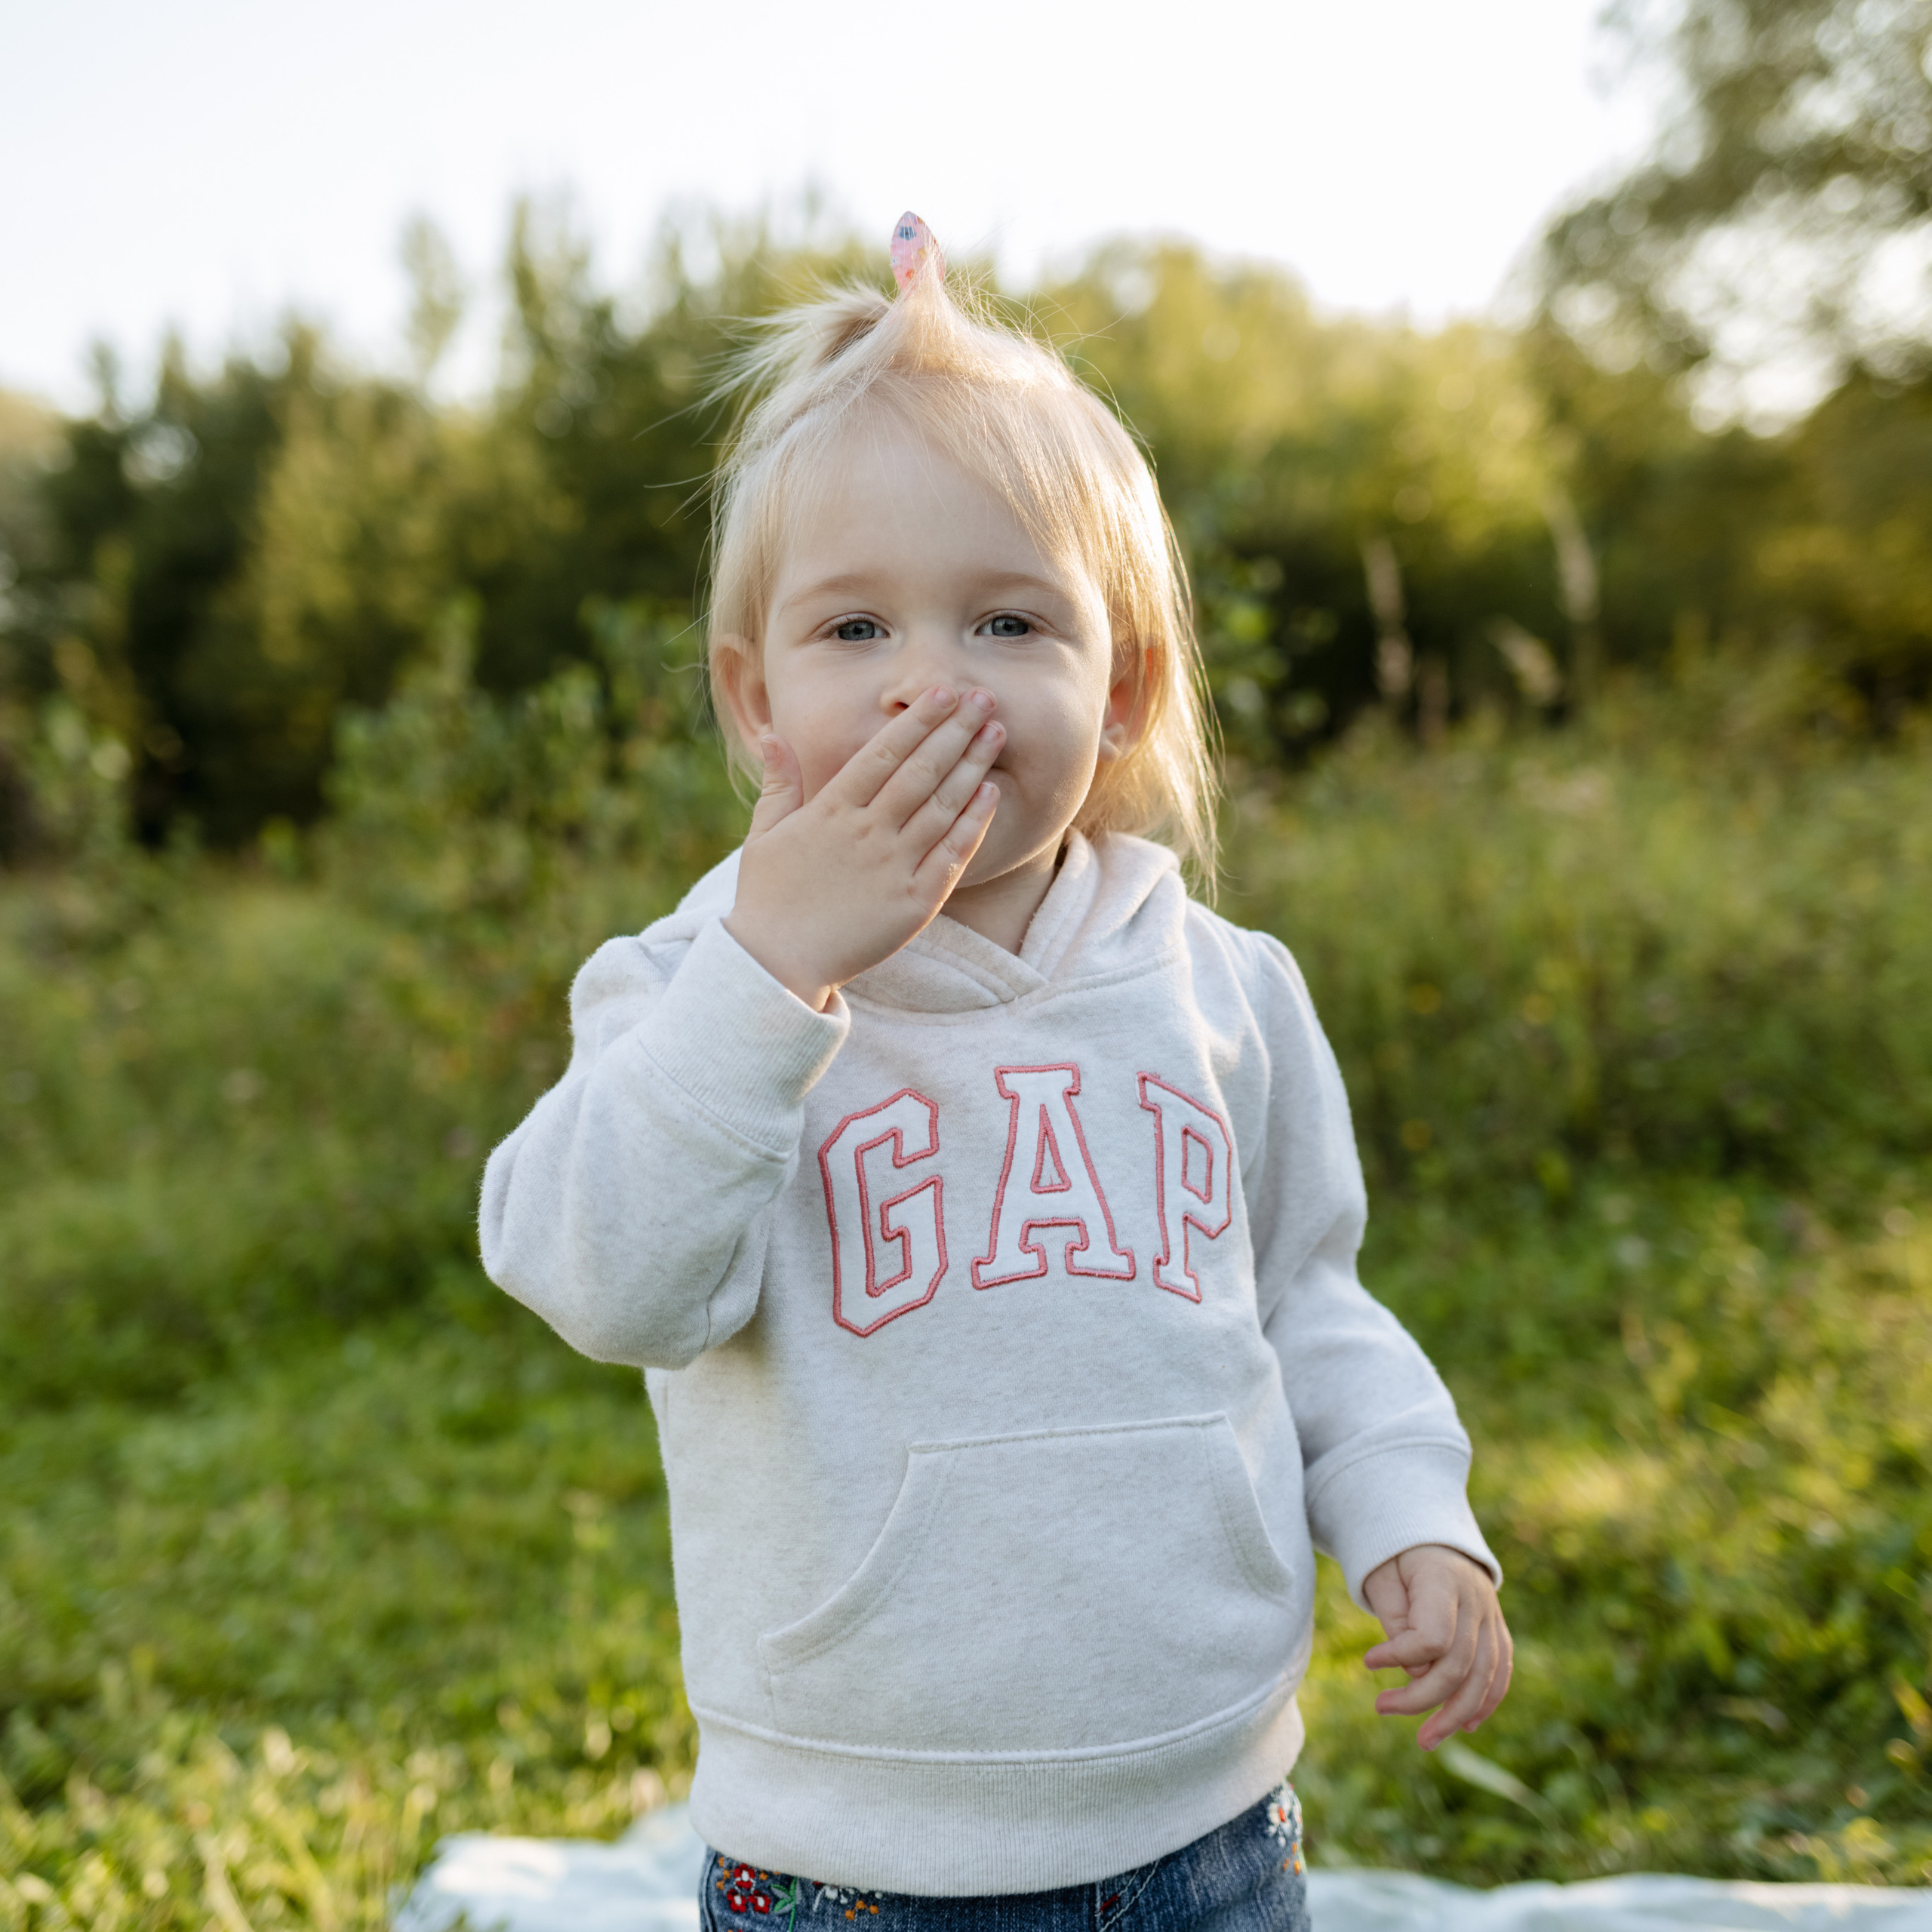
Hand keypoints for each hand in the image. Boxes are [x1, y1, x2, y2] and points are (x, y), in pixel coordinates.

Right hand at [724, 685, 1003, 1010]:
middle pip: (921, 771)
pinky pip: (951, 854)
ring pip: (942, 806)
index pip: (883, 754)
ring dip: (972, 765)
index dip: (918, 721)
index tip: (944, 693)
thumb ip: (778, 784)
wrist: (777, 966)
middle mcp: (867, 833)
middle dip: (956, 730)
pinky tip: (990, 792)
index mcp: (831, 812)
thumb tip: (773, 736)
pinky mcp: (914, 903)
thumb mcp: (763, 835)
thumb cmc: (768, 900)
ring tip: (996, 733)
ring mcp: (894, 868)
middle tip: (984, 698)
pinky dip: (973, 821)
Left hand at [1362, 1544, 1512, 1750]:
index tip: (1368, 1661)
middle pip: (1458, 1664)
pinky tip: (1466, 1726)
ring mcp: (1492, 1616)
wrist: (1431, 1532)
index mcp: (1445, 1579)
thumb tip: (1414, 1671)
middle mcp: (1477, 1600)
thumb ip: (1396, 1619)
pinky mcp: (1496, 1629)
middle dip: (1422, 1698)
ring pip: (1484, 1676)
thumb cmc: (1396, 1555)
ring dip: (1455, 1714)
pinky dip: (1486, 1701)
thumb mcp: (1382, 1574)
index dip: (1400, 1657)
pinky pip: (1500, 1671)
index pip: (1433, 1636)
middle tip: (1382, 1708)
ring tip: (1425, 1739)